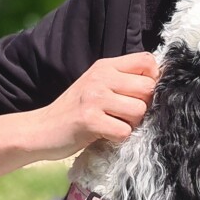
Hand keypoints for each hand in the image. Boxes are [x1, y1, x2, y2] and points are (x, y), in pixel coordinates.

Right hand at [36, 52, 157, 156]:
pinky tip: (104, 135)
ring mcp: (94, 98)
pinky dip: (118, 138)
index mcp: (105, 66)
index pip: (147, 61)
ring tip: (112, 125)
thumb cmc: (74, 111)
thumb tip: (158, 84)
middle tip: (125, 115)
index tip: (140, 95)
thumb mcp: (97, 86)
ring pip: (139, 110)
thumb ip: (122, 81)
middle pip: (148, 88)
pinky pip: (124, 131)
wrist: (40, 129)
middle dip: (143, 106)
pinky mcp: (89, 120)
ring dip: (131, 124)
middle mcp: (100, 77)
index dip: (153, 79)